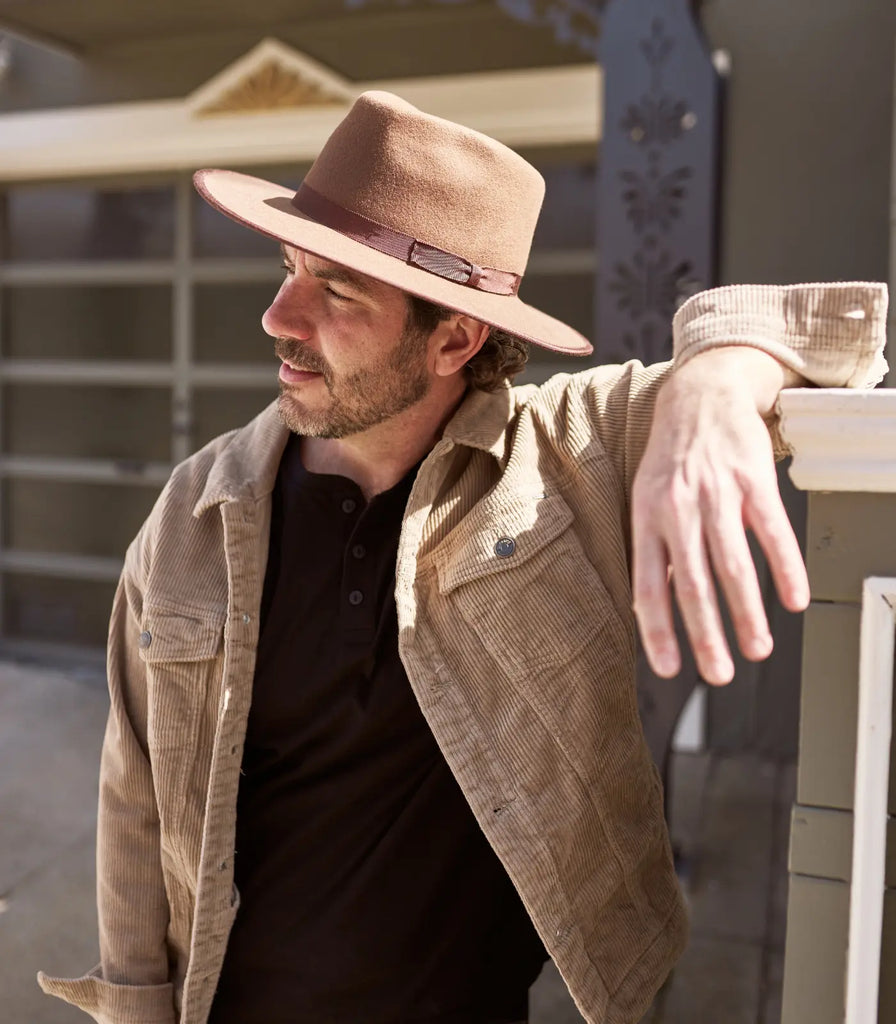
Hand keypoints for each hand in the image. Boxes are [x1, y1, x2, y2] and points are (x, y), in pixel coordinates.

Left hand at [630, 348, 810, 684]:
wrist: (699, 396)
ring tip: (757, 648)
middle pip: (693, 585)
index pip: (649, 586)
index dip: (659, 631)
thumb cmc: (670, 457)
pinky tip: (793, 600)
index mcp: (647, 519)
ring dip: (746, 613)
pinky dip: (785, 569)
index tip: (671, 668)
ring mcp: (717, 495)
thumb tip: (659, 606)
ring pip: (732, 565)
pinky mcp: (753, 481)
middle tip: (719, 673)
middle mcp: (678, 510)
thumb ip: (656, 550)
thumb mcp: (646, 500)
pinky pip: (772, 532)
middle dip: (706, 635)